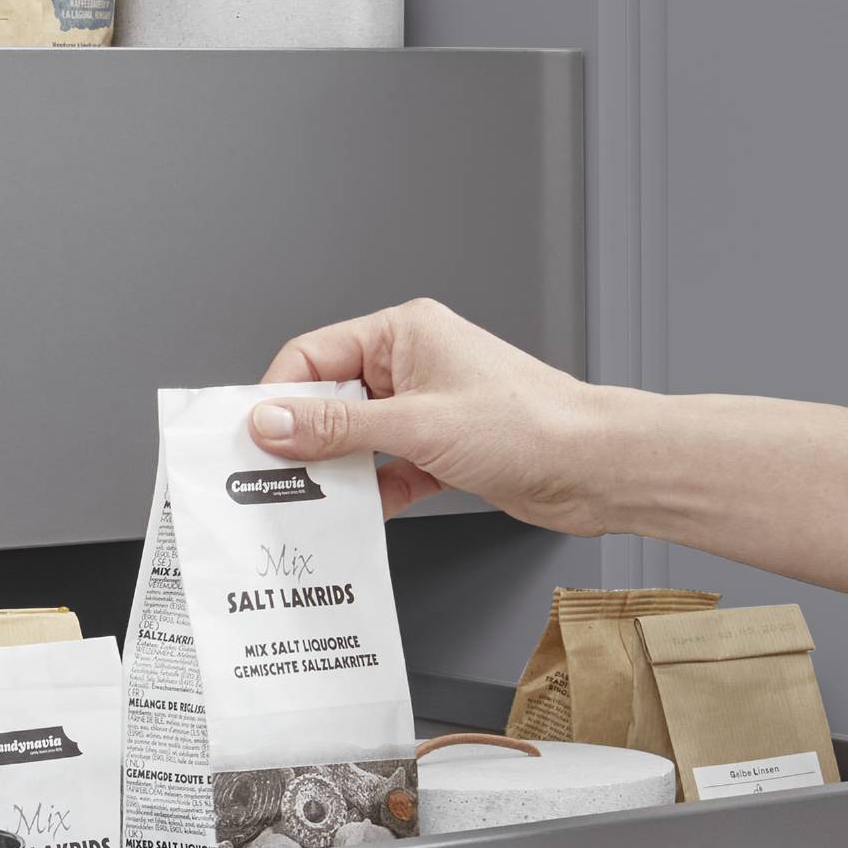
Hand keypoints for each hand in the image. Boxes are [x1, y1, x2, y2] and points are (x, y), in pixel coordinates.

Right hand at [250, 300, 613, 528]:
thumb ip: (337, 426)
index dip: (277, 396)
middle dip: (304, 440)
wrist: (595, 467)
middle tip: (276, 477)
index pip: (313, 355)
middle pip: (330, 399)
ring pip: (357, 439)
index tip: (252, 437)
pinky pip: (387, 470)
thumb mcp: (416, 424)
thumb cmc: (530, 424)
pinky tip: (361, 514)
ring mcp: (427, 409)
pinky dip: (373, 493)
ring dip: (338, 471)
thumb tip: (273, 422)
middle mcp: (413, 364)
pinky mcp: (441, 451)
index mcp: (404, 332)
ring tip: (315, 501)